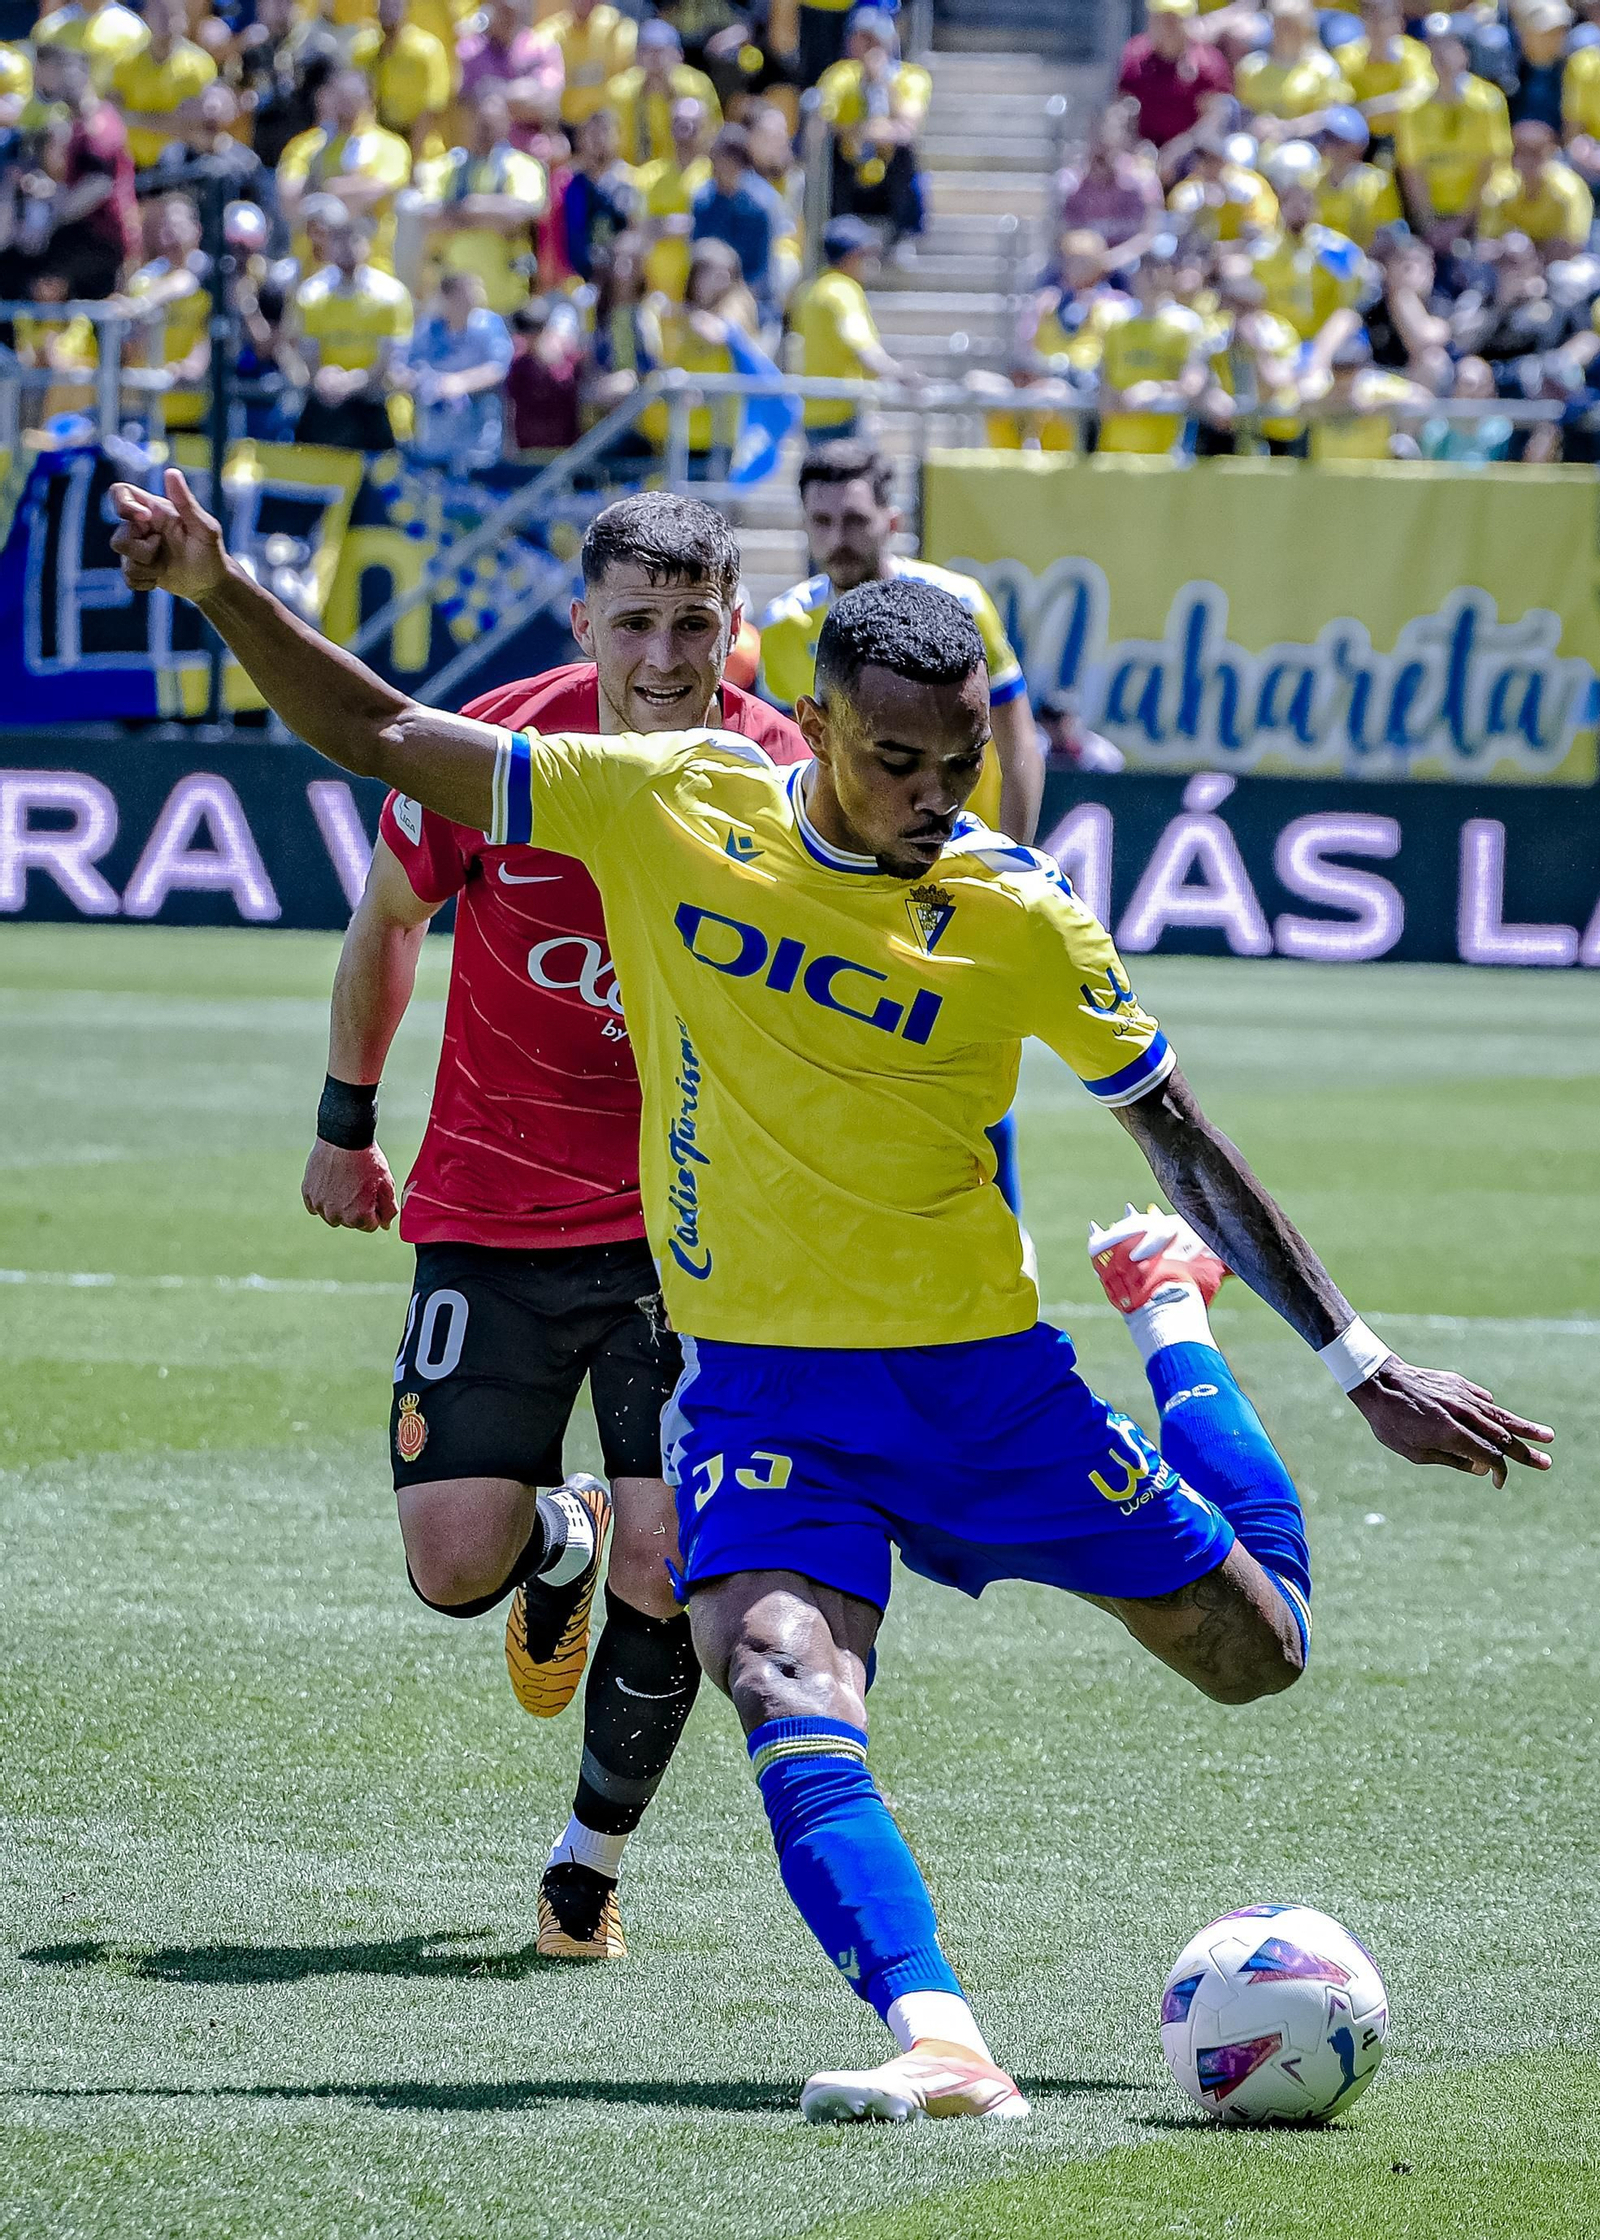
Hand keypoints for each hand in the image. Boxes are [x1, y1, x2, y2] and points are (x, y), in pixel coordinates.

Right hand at [109, 468, 226, 598]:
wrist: (212, 583)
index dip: (123, 504)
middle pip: (118, 537)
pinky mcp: (138, 569)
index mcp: (154, 510)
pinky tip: (160, 579)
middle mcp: (142, 527)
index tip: (144, 519)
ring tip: (164, 567)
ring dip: (145, 568)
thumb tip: (171, 472)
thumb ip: (186, 502)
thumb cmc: (211, 551)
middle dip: (140, 550)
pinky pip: (128, 578)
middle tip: (162, 549)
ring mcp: (138, 548)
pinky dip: (145, 582)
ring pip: (123, 560)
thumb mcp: (204, 527)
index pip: (120, 493)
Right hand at [301, 1140, 398, 1231]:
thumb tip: (385, 1226)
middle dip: (358, 1208)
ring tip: (346, 1183)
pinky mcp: (308, 1194)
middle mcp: (337, 1216)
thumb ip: (388, 1209)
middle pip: (351, 1222)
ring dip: (339, 1206)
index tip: (373, 1192)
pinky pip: (315, 1206)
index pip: (370, 1226)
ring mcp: (320, 1205)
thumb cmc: (368, 1160)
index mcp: (359, 1216)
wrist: (343, 1138)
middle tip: (360, 1184)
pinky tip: (331, 1184)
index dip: (374, 1209)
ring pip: (332, 1216)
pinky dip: (323, 1199)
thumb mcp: (386, 1183)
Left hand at [1348, 1358, 1553, 1487]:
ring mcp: (1463, 1396)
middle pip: (1503, 1436)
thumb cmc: (1390, 1423)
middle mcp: (1463, 1413)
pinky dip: (1494, 1411)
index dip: (1499, 1472)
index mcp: (1453, 1434)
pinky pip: (1483, 1400)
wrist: (1378, 1380)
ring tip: (1547, 1436)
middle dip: (1526, 1452)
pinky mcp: (1458, 1384)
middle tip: (1547, 1463)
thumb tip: (1480, 1467)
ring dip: (1525, 1427)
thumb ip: (1451, 1460)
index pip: (1490, 1456)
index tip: (1498, 1483)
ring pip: (1500, 1415)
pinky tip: (1502, 1418)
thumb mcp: (1414, 1453)